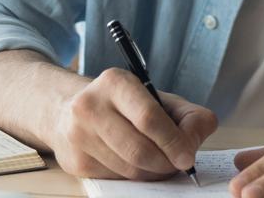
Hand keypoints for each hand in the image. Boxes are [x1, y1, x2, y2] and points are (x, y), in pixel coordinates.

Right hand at [47, 67, 217, 179]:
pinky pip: (116, 179)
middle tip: (178, 164)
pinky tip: (137, 164)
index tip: (187, 157)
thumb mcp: (158, 97)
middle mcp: (91, 107)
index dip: (173, 141)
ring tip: (161, 163)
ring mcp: (79, 136)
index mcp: (115, 83)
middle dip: (166, 163)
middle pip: (138, 150)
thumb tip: (194, 142)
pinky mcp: (76, 161)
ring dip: (153, 172)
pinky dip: (134, 177)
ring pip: (128, 170)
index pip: (149, 118)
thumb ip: (188, 115)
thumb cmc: (124, 104)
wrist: (69, 110)